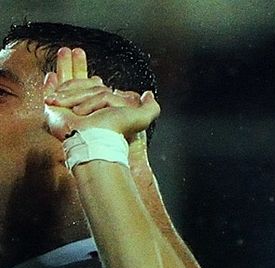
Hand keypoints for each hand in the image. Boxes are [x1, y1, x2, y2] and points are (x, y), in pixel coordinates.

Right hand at [43, 47, 158, 141]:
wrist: (94, 136)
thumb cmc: (116, 128)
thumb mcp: (140, 117)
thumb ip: (150, 107)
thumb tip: (149, 94)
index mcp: (102, 109)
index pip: (97, 90)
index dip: (96, 83)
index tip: (99, 78)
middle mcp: (84, 108)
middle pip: (79, 81)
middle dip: (78, 65)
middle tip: (77, 51)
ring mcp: (68, 109)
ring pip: (67, 83)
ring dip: (65, 66)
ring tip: (64, 50)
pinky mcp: (54, 110)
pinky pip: (50, 94)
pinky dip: (50, 85)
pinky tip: (51, 76)